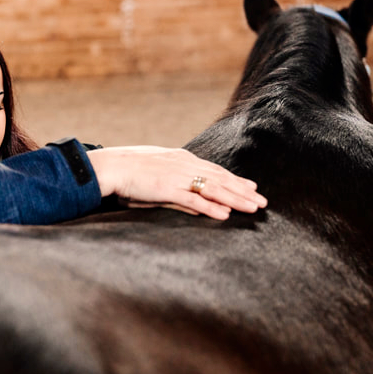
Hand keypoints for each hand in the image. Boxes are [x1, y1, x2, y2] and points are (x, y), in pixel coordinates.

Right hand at [86, 146, 266, 219]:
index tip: (250, 186)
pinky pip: (194, 200)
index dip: (234, 179)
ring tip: (254, 208)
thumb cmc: (126, 169)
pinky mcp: (167, 189)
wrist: (110, 166)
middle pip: (220, 178)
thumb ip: (173, 181)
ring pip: (214, 188)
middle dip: (243, 191)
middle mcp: (183, 165)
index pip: (213, 169)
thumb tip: (187, 194)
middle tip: (262, 201)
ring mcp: (177, 177)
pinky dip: (211, 207)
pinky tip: (226, 214)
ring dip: (236, 199)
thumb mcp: (154, 171)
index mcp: (180, 158)